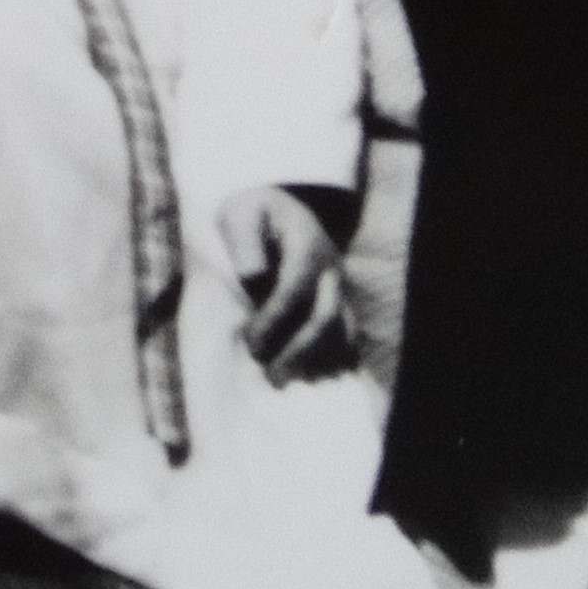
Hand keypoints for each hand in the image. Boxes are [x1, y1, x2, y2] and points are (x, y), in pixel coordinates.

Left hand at [220, 187, 353, 384]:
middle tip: (271, 374)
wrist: (279, 208)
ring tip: (287, 380)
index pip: (294, 289)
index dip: (274, 319)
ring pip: (342, 330)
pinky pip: (347, 334)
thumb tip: (252, 276)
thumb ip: (244, 240)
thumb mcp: (240, 214)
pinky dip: (334, 358)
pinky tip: (313, 376)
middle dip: (299, 350)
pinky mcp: (340, 300)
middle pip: (325, 316)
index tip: (252, 343)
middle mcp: (330, 268)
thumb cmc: (253, 213)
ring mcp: (339, 286)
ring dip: (317, 359)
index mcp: (306, 244)